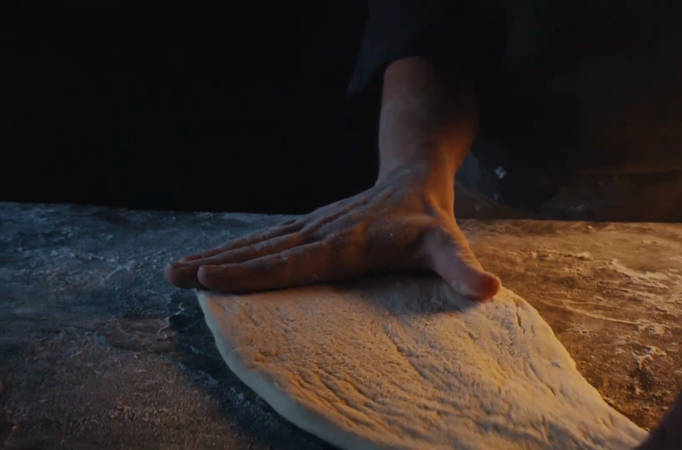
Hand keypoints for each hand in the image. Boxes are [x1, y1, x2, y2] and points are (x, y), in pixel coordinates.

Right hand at [164, 164, 499, 299]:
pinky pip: (266, 239)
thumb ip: (462, 268)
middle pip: (265, 251)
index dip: (256, 272)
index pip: (297, 261)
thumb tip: (489, 289)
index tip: (214, 279)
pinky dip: (234, 251)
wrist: (414, 178)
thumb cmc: (430, 222)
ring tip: (175, 270)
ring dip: (217, 257)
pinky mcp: (308, 226)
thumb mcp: (449, 244)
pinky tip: (210, 260)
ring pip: (259, 243)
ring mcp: (312, 228)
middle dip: (219, 265)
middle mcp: (323, 234)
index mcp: (349, 244)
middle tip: (174, 276)